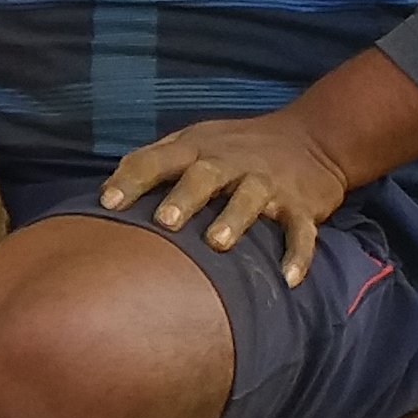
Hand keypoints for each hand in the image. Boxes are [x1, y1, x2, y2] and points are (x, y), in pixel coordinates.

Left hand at [102, 107, 355, 287]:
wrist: (314, 138)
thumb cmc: (236, 148)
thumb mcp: (195, 141)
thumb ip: (154, 160)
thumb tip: (103, 193)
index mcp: (198, 148)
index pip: (158, 159)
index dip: (132, 179)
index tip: (107, 203)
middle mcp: (232, 162)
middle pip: (205, 175)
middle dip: (185, 196)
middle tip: (165, 222)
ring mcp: (268, 183)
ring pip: (251, 197)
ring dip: (234, 218)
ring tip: (217, 243)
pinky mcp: (301, 205)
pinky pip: (300, 230)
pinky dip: (297, 254)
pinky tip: (288, 279)